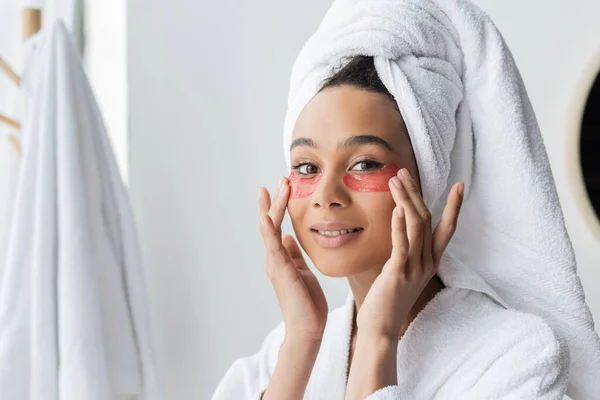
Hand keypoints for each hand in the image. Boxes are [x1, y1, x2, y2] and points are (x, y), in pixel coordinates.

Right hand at [258, 177, 328, 342]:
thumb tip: (290, 238)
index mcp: (280, 258)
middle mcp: (274, 258)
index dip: (280, 205)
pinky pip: (273, 247)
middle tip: (281, 178)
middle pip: (272, 223)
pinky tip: (267, 217)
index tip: (285, 186)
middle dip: (276, 200)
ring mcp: (275, 264)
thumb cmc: (307, 303)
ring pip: (270, 230)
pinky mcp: (280, 271)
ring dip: (272, 208)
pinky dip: (269, 231)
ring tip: (273, 188)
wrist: (307, 328)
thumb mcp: (302, 271)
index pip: (278, 226)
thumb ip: (293, 255)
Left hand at [356, 168, 463, 338]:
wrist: (381, 327)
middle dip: (416, 193)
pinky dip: (400, 226)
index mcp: (430, 261)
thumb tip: (400, 228)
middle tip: (403, 171)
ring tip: (395, 180)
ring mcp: (414, 268)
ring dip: (406, 201)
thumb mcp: (402, 270)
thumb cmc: (388, 297)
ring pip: (416, 227)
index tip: (459, 185)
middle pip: (428, 220)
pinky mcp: (398, 273)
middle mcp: (427, 262)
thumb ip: (406, 251)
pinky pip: (402, 246)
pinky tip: (397, 209)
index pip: (447, 228)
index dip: (454, 206)